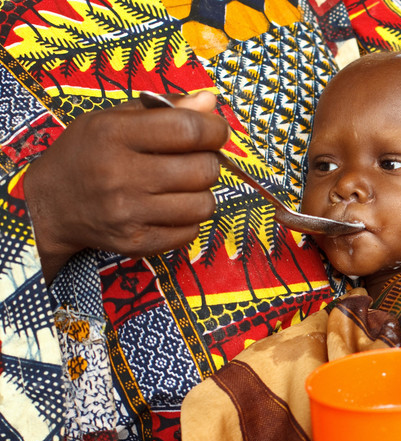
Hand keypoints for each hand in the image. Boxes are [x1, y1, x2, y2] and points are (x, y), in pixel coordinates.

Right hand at [22, 91, 229, 281]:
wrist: (48, 205)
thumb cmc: (88, 154)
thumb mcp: (114, 119)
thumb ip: (165, 108)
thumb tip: (210, 101)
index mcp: (113, 134)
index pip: (188, 130)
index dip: (214, 129)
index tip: (215, 131)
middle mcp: (119, 174)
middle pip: (203, 169)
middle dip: (208, 162)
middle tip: (193, 160)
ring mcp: (127, 213)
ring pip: (204, 205)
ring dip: (200, 193)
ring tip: (179, 186)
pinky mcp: (135, 242)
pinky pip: (190, 232)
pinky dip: (187, 220)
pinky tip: (167, 209)